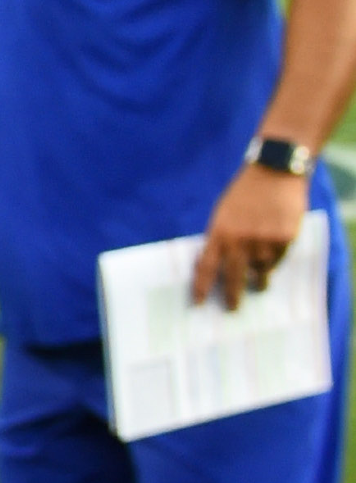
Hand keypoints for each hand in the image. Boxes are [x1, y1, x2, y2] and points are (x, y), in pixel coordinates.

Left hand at [191, 165, 310, 309]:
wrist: (273, 173)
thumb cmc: (244, 194)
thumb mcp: (224, 213)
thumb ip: (221, 237)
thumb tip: (219, 265)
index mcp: (219, 232)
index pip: (206, 266)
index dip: (201, 286)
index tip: (198, 303)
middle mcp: (240, 240)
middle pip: (233, 277)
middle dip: (233, 296)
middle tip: (232, 310)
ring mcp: (264, 241)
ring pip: (261, 271)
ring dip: (259, 279)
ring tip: (258, 286)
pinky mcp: (285, 239)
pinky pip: (279, 260)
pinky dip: (275, 261)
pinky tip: (274, 255)